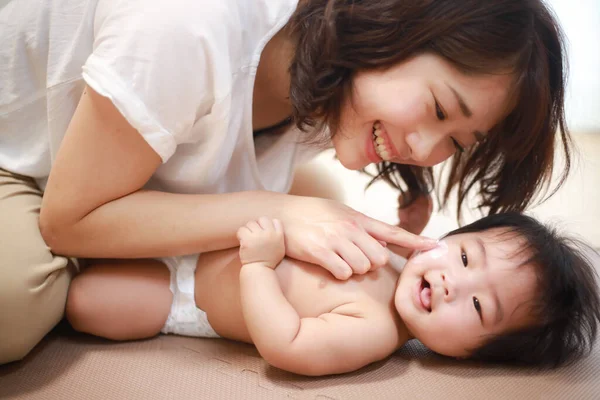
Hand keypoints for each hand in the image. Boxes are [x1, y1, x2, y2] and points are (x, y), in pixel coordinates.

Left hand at [237, 217, 285, 268]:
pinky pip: (242, 229)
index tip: (265, 232)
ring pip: (251, 223)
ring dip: (248, 230)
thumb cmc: (269, 260)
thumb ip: (278, 235)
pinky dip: (241, 234)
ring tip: (249, 239)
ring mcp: (258, 236)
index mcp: (279, 236)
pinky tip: (243, 241)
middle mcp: (269, 234)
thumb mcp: (280, 248)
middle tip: (255, 235)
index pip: (275, 221)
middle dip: (258, 226)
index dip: (269, 225)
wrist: (259, 270)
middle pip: (262, 219)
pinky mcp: (247, 240)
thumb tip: (273, 222)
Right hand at [279, 196, 436, 279]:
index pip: (394, 232)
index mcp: (358, 218)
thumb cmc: (310, 215)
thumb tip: (384, 241)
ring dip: (352, 270)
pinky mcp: (320, 251)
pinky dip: (338, 274)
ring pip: (362, 268)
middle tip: (353, 260)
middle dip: (370, 265)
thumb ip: (362, 227)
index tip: (437, 248)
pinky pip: (342, 272)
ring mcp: (336, 238)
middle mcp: (351, 227)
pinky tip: (327, 267)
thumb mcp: (339, 213)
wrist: (278, 213)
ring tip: (336, 261)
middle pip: (379, 258)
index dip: (416, 242)